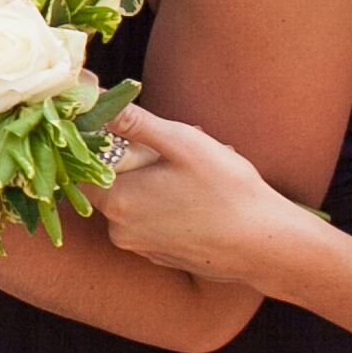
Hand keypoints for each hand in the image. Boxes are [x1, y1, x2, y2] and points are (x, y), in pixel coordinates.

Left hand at [91, 108, 290, 285]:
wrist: (266, 246)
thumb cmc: (227, 190)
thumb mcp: (182, 142)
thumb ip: (133, 121)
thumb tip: (92, 97)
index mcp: (116, 201)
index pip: (85, 163)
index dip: (108, 141)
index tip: (139, 134)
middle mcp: (118, 230)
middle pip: (112, 180)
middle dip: (139, 159)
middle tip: (179, 149)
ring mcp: (139, 246)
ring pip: (135, 198)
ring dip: (156, 179)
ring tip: (197, 171)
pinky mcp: (159, 255)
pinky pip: (151, 218)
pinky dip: (167, 203)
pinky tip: (200, 196)